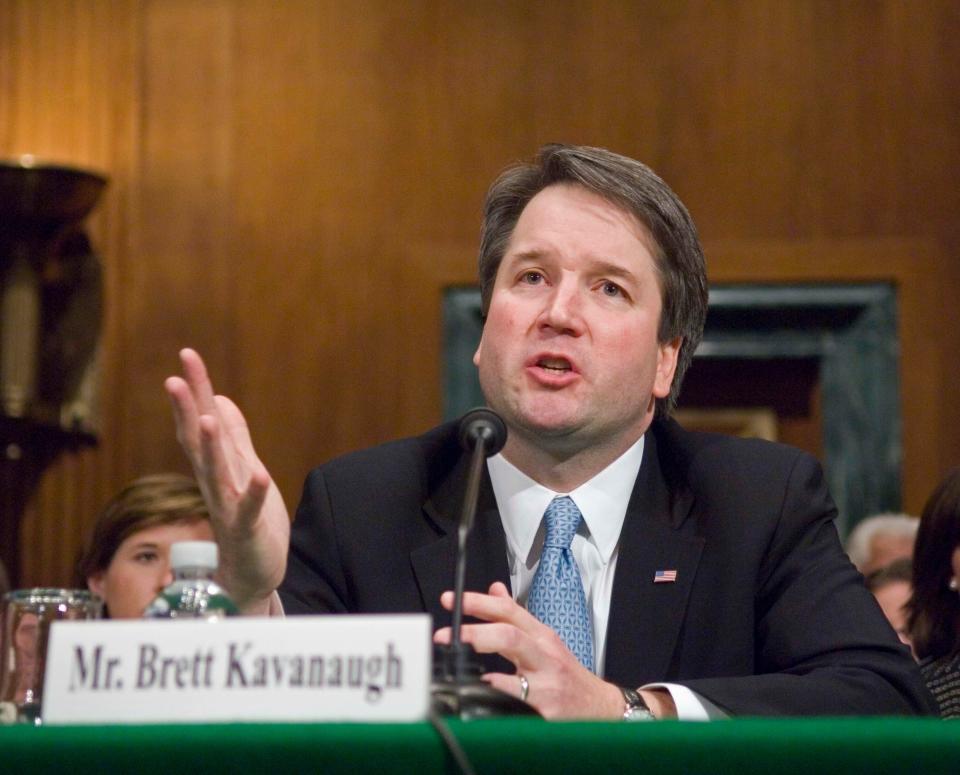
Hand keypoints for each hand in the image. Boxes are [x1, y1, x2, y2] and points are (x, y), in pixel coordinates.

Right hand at [164, 348, 289, 611]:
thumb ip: (233, 437)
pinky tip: (261, 474)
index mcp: (216, 467)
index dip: (197, 389)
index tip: (188, 355)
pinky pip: (249, 511)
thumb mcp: (243, 470)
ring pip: (216, 474)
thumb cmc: (246, 521)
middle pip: (199, 443)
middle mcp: (216, 484)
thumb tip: (221, 400)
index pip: (202, 421)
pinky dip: (255, 493)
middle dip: (189, 410)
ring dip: (211, 446)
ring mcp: (229, 507)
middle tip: (175, 379)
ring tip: (207, 417)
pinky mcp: (247, 530)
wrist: (250, 576)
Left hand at [432, 581, 624, 718]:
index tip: (451, 600)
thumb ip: (517, 617)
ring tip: (456, 659)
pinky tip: (482, 691)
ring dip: (483, 657)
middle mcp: (544, 653)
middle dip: (474, 631)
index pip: (508, 610)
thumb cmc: (567, 675)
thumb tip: (494, 589)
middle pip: (509, 632)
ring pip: (516, 659)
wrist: (601, 708)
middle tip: (444, 634)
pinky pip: (519, 698)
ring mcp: (547, 680)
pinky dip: (498, 692)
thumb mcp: (544, 641)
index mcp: (540, 635)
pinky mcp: (549, 707)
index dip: (478, 602)